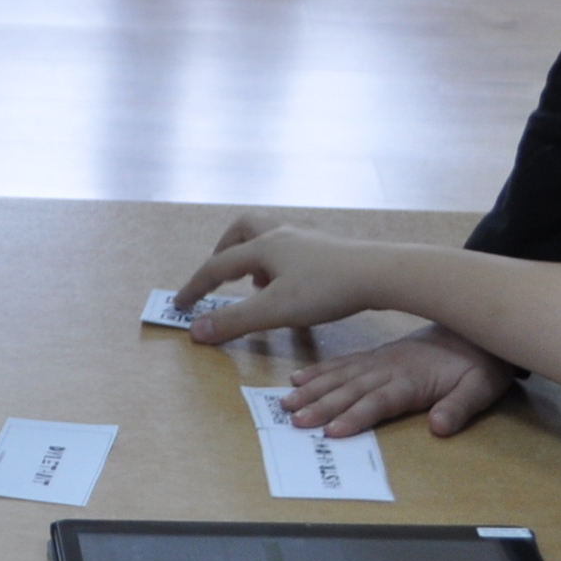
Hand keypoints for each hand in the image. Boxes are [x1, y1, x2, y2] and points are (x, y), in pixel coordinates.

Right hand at [177, 221, 394, 346]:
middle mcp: (282, 234)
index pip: (217, 266)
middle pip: (242, 229)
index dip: (195, 287)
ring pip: (269, 235)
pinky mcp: (327, 247)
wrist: (380, 274)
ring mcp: (307, 238)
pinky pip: (291, 246)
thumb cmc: (326, 290)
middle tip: (217, 273)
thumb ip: (233, 321)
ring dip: (253, 254)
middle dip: (223, 250)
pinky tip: (289, 284)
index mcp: (263, 246)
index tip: (181, 305)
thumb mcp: (274, 311)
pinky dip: (278, 261)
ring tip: (253, 282)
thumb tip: (195, 331)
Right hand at [276, 325, 510, 436]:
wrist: (478, 322)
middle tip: (295, 420)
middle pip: (351, 389)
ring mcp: (380, 359)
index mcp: (412, 379)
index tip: (332, 430)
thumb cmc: (482, 361)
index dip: (356, 416)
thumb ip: (461, 406)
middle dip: (322, 406)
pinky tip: (299, 378)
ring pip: (340, 376)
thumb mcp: (483, 386)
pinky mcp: (376, 355)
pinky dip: (320, 371)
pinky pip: (343, 363)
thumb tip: (440, 428)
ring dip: (313, 390)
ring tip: (286, 403)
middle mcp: (389, 368)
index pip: (379, 401)